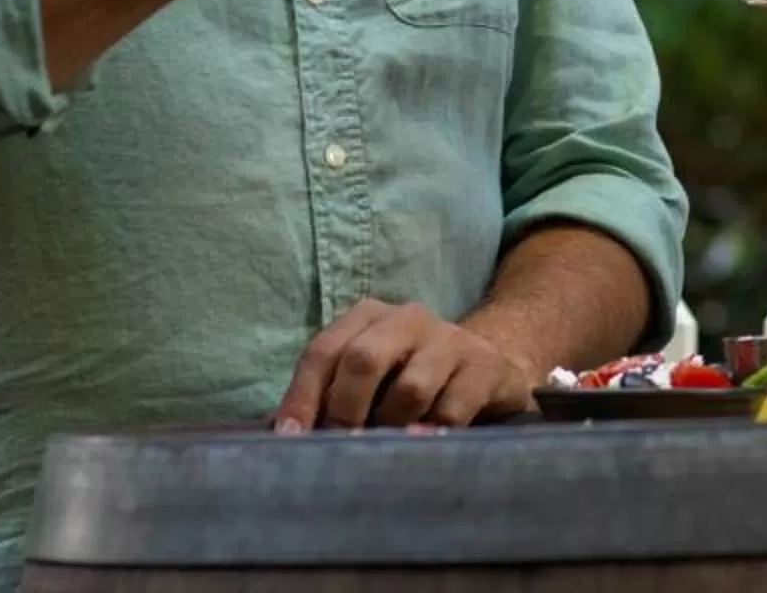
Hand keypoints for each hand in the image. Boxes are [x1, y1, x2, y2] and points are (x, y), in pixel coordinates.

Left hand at [272, 299, 539, 431]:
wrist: (490, 368)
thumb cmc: (410, 380)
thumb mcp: (368, 381)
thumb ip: (327, 400)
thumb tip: (276, 437)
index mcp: (368, 317)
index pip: (323, 352)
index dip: (302, 397)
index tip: (289, 439)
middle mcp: (407, 318)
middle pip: (363, 360)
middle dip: (345, 411)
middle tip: (341, 448)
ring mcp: (450, 338)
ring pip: (409, 390)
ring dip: (393, 428)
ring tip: (391, 446)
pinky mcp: (484, 365)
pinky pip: (450, 410)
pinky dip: (431, 434)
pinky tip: (425, 445)